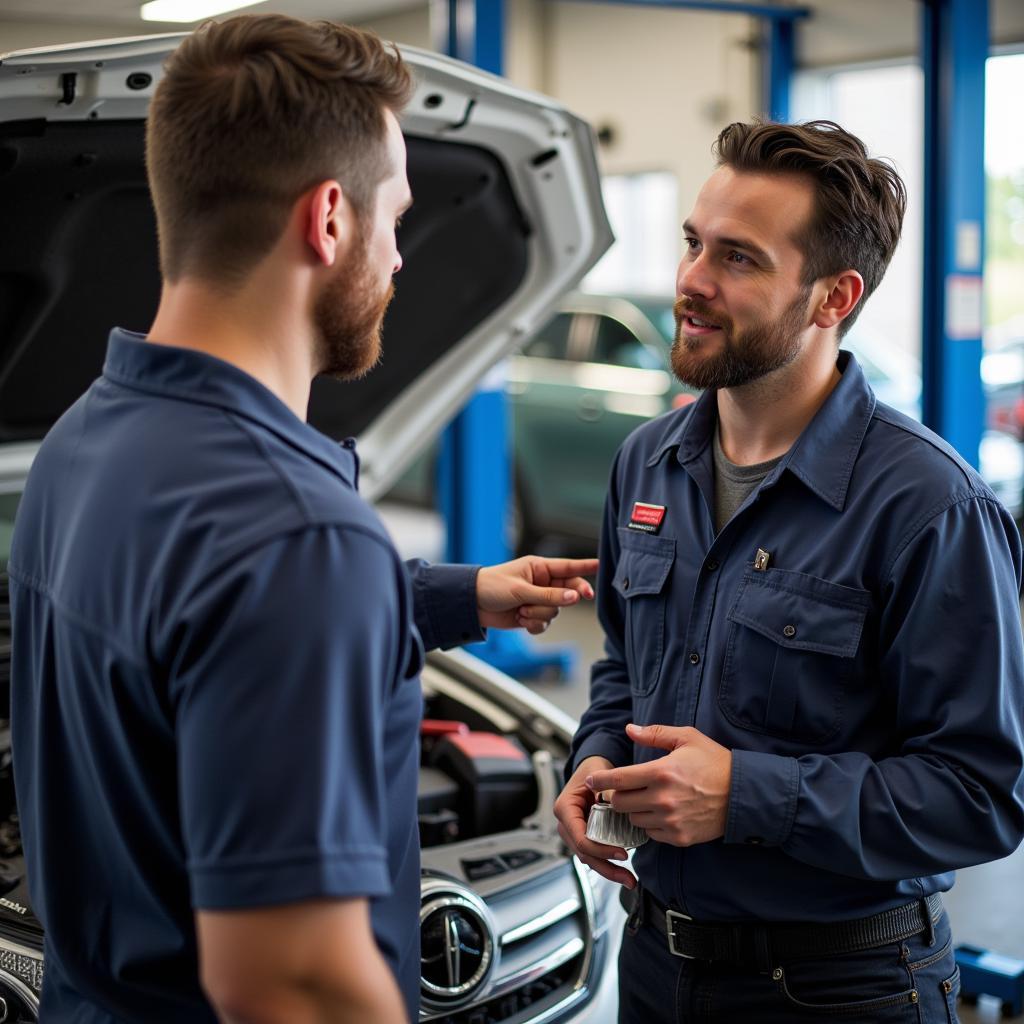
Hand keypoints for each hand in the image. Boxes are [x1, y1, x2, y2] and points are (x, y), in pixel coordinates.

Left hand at [476, 556, 597, 634]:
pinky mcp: (531, 615)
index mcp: (538, 568)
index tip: (600, 565)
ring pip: (555, 612)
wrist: (471, 605)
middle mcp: (541, 583)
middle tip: (579, 598)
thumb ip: (549, 595)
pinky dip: (534, 625)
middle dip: (565, 598)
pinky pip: (544, 624)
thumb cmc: (492, 587)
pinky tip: (520, 620)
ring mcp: (537, 600)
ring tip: (521, 611)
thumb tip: (574, 597)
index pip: (567, 566)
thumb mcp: (521, 590)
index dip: (585, 567)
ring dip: (539, 614)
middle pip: (567, 592)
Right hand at [553, 756, 635, 888]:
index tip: (622, 853)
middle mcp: (566, 824)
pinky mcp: (584, 836)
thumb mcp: (601, 775)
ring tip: (630, 880)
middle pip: (584, 854)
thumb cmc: (595, 770)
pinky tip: (623, 872)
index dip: (601, 849)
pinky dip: (607, 863)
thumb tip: (616, 804)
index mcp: (565, 809)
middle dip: (607, 868)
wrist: (594, 769)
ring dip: (608, 871)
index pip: (581, 838)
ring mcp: (574, 832)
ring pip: (588, 858)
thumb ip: (608, 791)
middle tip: (629, 877)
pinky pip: (593, 854)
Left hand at [586, 724, 731, 846]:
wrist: (744, 794)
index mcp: (661, 772)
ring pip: (633, 820)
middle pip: (620, 803)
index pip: (617, 779)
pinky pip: (651, 834)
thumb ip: (655, 734)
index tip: (591, 782)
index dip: (599, 781)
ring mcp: (670, 821)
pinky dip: (650, 825)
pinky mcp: (679, 838)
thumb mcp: (687, 738)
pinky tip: (661, 813)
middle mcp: (662, 799)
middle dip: (619, 796)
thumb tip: (630, 729)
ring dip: (635, 811)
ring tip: (647, 800)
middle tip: (626, 789)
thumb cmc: (715, 763)